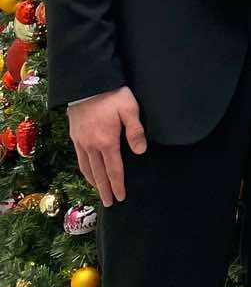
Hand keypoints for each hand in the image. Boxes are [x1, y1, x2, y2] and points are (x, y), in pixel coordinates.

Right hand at [68, 87, 145, 206]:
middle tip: (109, 203)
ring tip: (98, 191)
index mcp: (107, 141)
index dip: (118, 185)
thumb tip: (140, 151)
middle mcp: (92, 146)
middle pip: (99, 173)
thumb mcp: (129, 109)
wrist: (86, 83)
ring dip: (94, 182)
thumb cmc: (112, 95)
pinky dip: (84, 170)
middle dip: (105, 189)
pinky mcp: (75, 136)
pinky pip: (79, 159)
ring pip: (87, 168)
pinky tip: (87, 172)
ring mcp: (81, 142)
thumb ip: (135, 131)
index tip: (121, 197)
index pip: (114, 169)